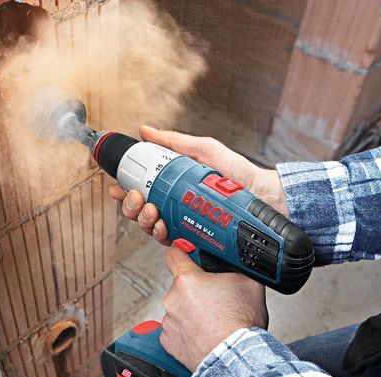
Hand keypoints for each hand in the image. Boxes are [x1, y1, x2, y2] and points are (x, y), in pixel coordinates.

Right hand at [109, 126, 286, 244]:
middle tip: (137, 199)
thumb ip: (174, 142)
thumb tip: (145, 130)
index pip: (142, 191)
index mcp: (173, 188)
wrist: (264, 198)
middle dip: (131, 207)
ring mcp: (184, 225)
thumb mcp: (204, 150)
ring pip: (150, 228)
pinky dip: (159, 236)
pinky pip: (169, 243)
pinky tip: (161, 228)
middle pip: (140, 211)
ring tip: (152, 212)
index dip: (124, 191)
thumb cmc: (238, 175)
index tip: (116, 187)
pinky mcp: (195, 241)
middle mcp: (176, 208)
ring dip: (143, 220)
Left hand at [160, 247, 267, 371]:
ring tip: (212, 322)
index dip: (181, 254)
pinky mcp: (168, 342)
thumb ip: (235, 268)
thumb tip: (235, 263)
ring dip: (191, 313)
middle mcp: (173, 299)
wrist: (236, 358)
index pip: (173, 255)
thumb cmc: (241, 325)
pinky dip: (187, 333)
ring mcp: (169, 321)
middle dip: (195, 291)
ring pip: (178, 310)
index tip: (184, 256)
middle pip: (180, 287)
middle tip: (215, 300)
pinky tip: (203, 335)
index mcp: (188, 279)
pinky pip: (175, 331)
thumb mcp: (249, 283)